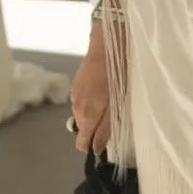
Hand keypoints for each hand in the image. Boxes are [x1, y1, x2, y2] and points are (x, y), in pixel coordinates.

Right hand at [70, 40, 110, 155]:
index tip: (104, 145)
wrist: (106, 45)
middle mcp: (77, 108)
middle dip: (95, 129)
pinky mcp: (76, 84)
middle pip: (83, 129)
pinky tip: (103, 91)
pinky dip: (91, 102)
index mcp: (88, 115)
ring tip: (109, 103)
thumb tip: (97, 148)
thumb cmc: (118, 75)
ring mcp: (75, 95)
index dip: (92, 147)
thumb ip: (106, 127)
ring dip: (94, 114)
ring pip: (83, 115)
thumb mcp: (117, 104)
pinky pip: (82, 102)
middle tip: (114, 119)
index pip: (81, 143)